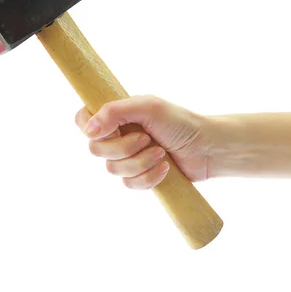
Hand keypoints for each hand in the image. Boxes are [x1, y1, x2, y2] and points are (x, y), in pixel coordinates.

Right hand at [75, 95, 211, 188]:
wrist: (207, 148)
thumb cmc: (180, 122)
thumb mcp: (148, 107)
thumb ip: (115, 111)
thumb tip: (89, 130)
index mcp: (116, 116)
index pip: (82, 120)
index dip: (89, 128)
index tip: (107, 130)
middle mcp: (117, 136)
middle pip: (95, 150)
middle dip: (123, 147)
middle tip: (146, 138)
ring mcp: (126, 158)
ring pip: (112, 169)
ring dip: (140, 162)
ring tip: (162, 153)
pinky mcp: (138, 177)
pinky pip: (129, 184)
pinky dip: (149, 177)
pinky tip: (165, 168)